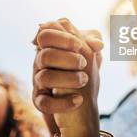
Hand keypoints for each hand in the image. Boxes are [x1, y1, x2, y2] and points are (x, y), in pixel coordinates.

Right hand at [32, 18, 103, 136]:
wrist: (80, 97)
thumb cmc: (81, 67)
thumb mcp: (88, 50)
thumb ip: (93, 40)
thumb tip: (97, 44)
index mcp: (49, 46)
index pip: (45, 34)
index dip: (62, 37)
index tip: (79, 45)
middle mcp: (40, 63)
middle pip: (44, 55)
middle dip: (67, 58)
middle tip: (84, 63)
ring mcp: (38, 82)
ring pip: (44, 77)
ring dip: (67, 78)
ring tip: (84, 80)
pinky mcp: (40, 101)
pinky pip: (44, 103)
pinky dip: (62, 103)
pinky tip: (79, 100)